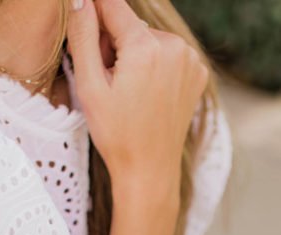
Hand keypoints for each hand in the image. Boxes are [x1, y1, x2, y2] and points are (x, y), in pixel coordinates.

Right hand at [67, 0, 207, 192]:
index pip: (111, 4)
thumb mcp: (90, 87)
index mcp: (146, 47)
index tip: (86, 34)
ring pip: (149, 38)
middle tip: (107, 80)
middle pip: (131, 24)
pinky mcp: (197, 73)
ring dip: (134, 54)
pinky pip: (167, 55)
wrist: (150, 172)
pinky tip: (147, 94)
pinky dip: (154, 66)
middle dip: (114, 43)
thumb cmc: (117, 136)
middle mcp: (174, 47)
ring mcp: (190, 60)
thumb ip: (83, 35)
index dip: (93, 15)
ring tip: (127, 91)